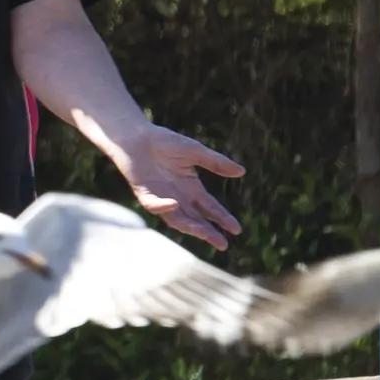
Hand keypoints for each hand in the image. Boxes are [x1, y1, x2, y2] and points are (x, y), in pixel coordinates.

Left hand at [107, 122, 244, 249]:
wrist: (137, 135)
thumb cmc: (165, 143)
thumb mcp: (196, 152)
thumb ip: (216, 163)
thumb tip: (242, 172)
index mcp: (191, 188)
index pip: (209, 208)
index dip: (222, 219)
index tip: (236, 229)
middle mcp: (177, 196)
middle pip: (195, 219)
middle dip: (209, 232)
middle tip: (222, 244)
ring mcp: (160, 196)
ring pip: (176, 218)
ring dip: (189, 226)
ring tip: (203, 233)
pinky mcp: (143, 192)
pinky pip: (152, 204)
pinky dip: (162, 206)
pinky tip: (174, 205)